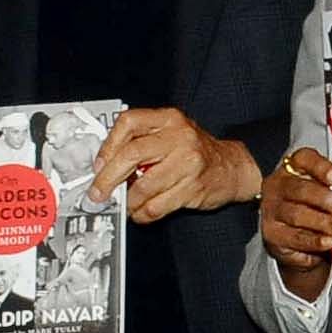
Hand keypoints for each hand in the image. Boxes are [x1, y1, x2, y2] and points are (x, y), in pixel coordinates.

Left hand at [93, 107, 259, 223]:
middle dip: (108, 178)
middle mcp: (179, 137)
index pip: (129, 123)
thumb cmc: (195, 151)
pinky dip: (143, 213)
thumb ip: (141, 141)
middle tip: (98, 193)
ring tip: (125, 204)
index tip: (98, 165)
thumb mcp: (171, 134)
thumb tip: (104, 165)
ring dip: (128, 201)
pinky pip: (157, 206)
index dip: (108, 145)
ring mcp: (188, 163)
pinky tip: (142, 212)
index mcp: (169, 119)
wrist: (233, 167)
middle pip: (132, 154)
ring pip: (144, 186)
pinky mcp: (193, 187)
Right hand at [260, 147, 331, 302]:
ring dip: (322, 222)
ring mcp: (272, 211)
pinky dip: (312, 242)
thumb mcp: (321, 190)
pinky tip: (327, 242)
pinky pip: (293, 239)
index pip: (304, 159)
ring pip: (296, 215)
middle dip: (327, 199)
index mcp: (292, 168)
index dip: (322, 167)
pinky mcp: (272, 235)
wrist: (289, 233)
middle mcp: (278, 187)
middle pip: (300, 189)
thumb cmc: (311, 205)